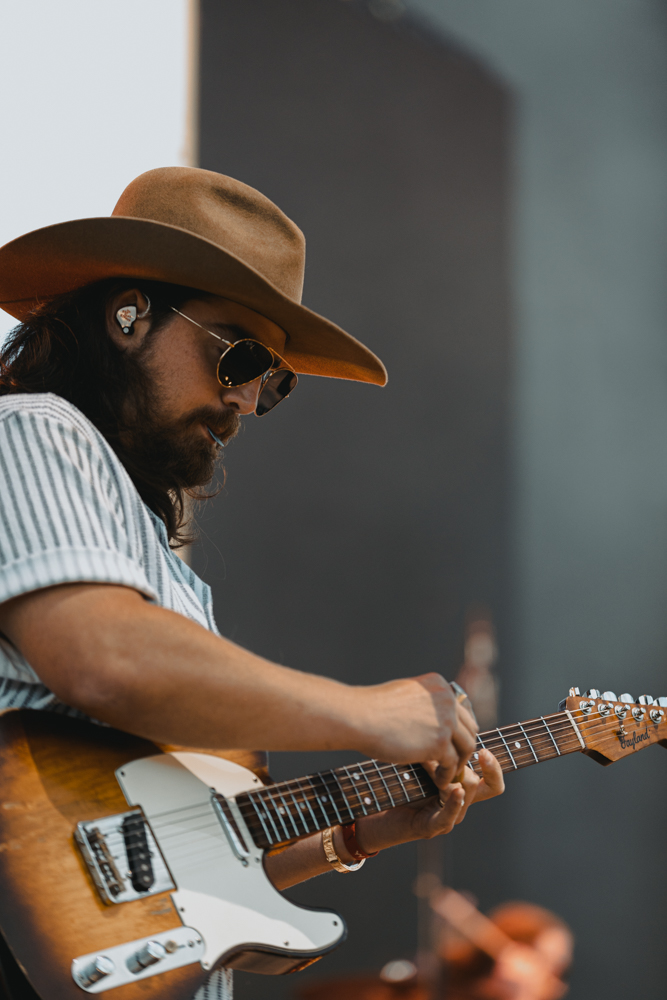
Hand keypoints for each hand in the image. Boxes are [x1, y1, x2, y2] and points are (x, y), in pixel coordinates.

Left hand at [341, 748, 503, 856]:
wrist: (373, 807)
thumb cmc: (396, 776)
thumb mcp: (421, 756)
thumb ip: (438, 743)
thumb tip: (450, 713)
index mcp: (461, 785)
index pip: (492, 776)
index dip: (495, 763)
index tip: (485, 745)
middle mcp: (460, 802)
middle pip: (489, 785)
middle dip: (486, 767)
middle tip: (476, 751)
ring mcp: (448, 816)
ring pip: (468, 792)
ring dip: (450, 772)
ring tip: (430, 760)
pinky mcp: (432, 827)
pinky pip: (450, 815)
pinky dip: (454, 801)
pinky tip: (455, 789)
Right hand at [354, 673, 477, 782]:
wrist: (360, 716)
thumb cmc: (373, 708)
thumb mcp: (405, 695)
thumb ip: (423, 704)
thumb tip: (430, 721)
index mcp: (439, 685)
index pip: (460, 710)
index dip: (457, 730)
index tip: (451, 745)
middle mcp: (446, 699)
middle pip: (469, 727)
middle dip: (462, 747)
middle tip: (452, 762)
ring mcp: (445, 720)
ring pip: (466, 746)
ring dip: (458, 763)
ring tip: (446, 773)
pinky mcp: (439, 742)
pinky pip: (452, 763)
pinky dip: (448, 775)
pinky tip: (437, 781)